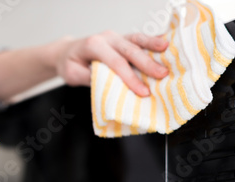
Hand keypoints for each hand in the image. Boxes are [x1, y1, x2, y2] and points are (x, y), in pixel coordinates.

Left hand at [52, 32, 169, 95]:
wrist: (66, 52)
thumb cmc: (70, 65)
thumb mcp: (73, 75)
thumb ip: (90, 78)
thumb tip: (110, 84)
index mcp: (93, 45)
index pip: (115, 63)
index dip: (130, 78)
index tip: (142, 91)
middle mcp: (106, 38)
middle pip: (129, 50)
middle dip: (147, 63)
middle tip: (162, 75)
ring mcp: (115, 37)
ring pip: (136, 39)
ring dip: (153, 45)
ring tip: (168, 50)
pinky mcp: (122, 39)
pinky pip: (138, 39)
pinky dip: (152, 41)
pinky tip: (166, 44)